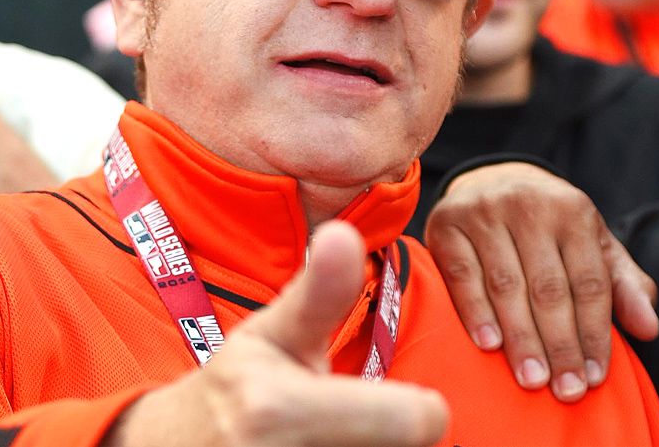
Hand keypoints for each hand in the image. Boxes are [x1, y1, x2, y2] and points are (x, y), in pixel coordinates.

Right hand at [106, 221, 448, 446]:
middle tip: (353, 426)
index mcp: (278, 411)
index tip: (397, 403)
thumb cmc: (238, 388)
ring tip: (333, 440)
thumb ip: (319, 293)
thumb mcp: (272, 335)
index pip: (419, 424)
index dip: (420, 412)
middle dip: (387, 440)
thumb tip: (343, 232)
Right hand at [424, 162, 658, 402]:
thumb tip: (649, 329)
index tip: (595, 378)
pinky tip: (490, 346)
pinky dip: (476, 313)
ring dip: (521, 338)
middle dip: (560, 345)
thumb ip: (623, 286)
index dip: (594, 333)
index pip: (589, 282)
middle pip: (549, 288)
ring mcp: (484, 213)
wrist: (490, 180)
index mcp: (573, 211)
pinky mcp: (446, 224)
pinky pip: (462, 276)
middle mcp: (529, 206)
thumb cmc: (548, 226)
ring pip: (506, 286)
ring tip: (532, 380)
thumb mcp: (592, 245)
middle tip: (565, 391)